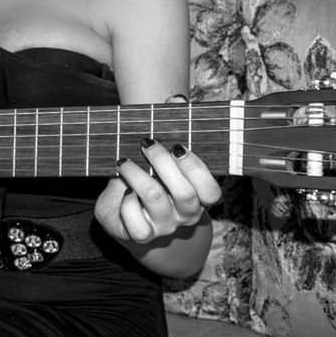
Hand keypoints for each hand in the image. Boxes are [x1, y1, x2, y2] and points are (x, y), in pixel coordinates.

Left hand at [95, 136, 221, 245]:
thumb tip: (178, 101)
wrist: (125, 214)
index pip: (211, 192)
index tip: (178, 146)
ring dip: (136, 174)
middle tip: (146, 144)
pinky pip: (136, 223)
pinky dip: (127, 202)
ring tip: (124, 162)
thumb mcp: (161, 156)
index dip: (197, 169)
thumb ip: (173, 128)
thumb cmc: (148, 178)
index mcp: (199, 197)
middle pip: (185, 194)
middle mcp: (186, 215)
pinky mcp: (142, 235)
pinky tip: (124, 192)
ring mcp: (165, 226)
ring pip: (155, 198)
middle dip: (163, 162)